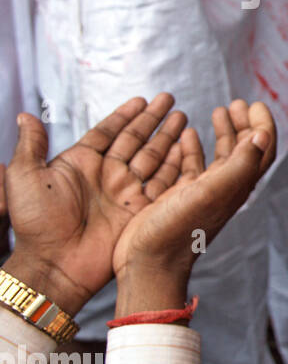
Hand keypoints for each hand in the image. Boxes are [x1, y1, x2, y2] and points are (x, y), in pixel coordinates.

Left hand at [1, 95, 186, 316]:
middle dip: (154, 119)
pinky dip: (176, 164)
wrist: (54, 263)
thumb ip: (31, 145)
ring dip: (168, 137)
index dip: (125, 115)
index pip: (108, 131)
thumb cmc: (34, 224)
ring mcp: (125, 192)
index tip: (141, 99)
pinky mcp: (141, 209)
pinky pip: (163, 181)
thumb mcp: (24, 177)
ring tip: (183, 118)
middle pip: (136, 139)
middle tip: (170, 100)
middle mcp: (106, 175)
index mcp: (80, 163)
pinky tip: (186, 148)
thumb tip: (26, 115)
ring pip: (153, 156)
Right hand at [113, 102, 277, 315]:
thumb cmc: (181, 229)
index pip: (262, 150)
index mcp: (237, 185)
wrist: (150, 262)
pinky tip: (187, 134)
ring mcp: (203, 192)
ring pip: (219, 155)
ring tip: (218, 110)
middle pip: (243, 149)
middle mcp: (224, 187)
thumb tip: (263, 135)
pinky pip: (192, 166)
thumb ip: (239, 163)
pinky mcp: (180, 196)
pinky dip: (193, 147)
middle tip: (236, 103)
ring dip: (222, 132)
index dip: (263, 124)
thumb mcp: (212, 191)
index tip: (254, 103)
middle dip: (244, 123)